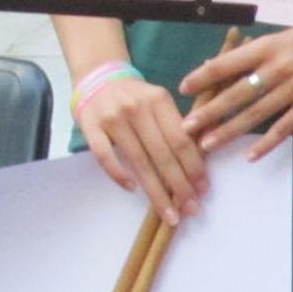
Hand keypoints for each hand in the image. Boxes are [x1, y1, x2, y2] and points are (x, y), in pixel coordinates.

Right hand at [77, 74, 205, 223]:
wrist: (98, 79)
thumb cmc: (137, 98)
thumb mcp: (160, 103)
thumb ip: (177, 126)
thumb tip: (201, 165)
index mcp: (159, 100)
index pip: (181, 140)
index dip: (194, 167)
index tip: (203, 190)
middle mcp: (136, 108)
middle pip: (163, 154)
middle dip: (179, 186)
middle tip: (191, 209)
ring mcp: (111, 117)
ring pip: (138, 161)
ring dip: (155, 191)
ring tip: (169, 212)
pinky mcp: (89, 126)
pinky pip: (104, 156)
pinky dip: (118, 174)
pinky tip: (132, 189)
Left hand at [184, 28, 292, 156]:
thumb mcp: (288, 35)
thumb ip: (260, 51)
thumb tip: (226, 63)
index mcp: (269, 45)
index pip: (226, 63)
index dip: (202, 77)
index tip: (182, 89)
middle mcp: (279, 66)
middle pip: (236, 93)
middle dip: (208, 112)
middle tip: (185, 129)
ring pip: (257, 113)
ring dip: (230, 131)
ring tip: (209, 144)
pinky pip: (287, 125)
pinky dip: (268, 141)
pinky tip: (252, 154)